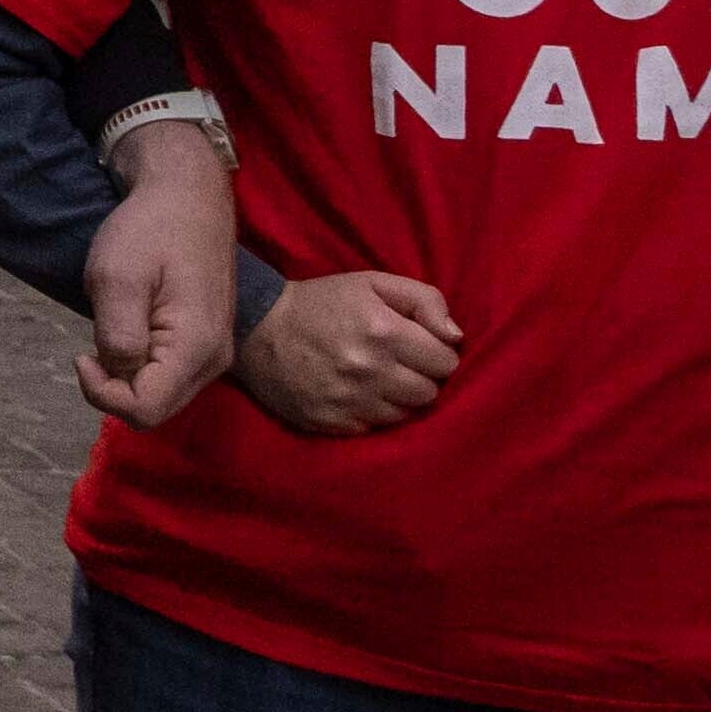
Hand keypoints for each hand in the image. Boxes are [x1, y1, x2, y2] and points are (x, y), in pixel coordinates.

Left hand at [80, 135, 242, 427]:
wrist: (187, 195)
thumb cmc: (149, 229)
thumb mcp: (116, 277)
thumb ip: (117, 335)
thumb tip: (117, 374)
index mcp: (196, 346)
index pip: (144, 410)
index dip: (102, 395)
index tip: (81, 354)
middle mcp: (215, 359)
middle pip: (155, 411)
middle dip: (114, 390)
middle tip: (91, 347)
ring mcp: (216, 352)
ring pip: (161, 395)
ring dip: (127, 376)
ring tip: (114, 326)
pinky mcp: (208, 342)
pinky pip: (169, 375)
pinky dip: (141, 364)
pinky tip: (130, 327)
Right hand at [235, 267, 460, 435]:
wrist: (255, 328)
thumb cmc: (321, 302)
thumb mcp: (373, 283)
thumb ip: (425, 300)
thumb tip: (455, 338)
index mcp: (384, 331)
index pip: (446, 362)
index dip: (437, 353)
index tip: (419, 347)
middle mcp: (369, 370)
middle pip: (429, 393)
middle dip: (421, 378)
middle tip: (399, 364)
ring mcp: (348, 401)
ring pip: (405, 415)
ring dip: (398, 398)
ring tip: (378, 380)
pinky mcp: (329, 422)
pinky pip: (374, 427)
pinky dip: (371, 413)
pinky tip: (356, 394)